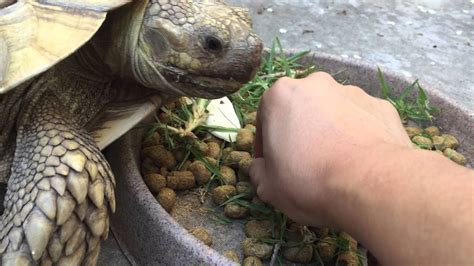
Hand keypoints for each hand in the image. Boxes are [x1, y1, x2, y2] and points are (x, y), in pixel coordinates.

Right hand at [250, 72, 410, 225]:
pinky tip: (359, 162)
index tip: (272, 166)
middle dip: (299, 133)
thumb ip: (257, 172)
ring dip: (329, 132)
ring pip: (332, 113)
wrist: (372, 185)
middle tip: (303, 164)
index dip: (265, 147)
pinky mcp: (381, 106)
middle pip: (300, 110)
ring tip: (335, 164)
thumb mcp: (268, 186)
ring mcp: (353, 92)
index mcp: (281, 95)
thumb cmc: (309, 180)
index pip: (265, 120)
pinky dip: (357, 136)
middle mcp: (316, 84)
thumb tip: (260, 168)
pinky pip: (361, 121)